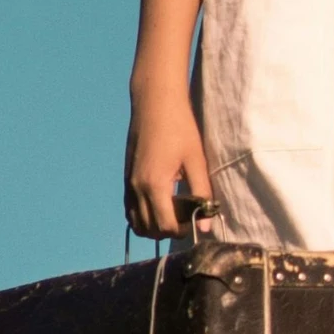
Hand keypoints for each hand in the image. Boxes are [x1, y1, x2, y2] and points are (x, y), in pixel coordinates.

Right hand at [123, 83, 214, 240]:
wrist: (155, 102)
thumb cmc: (180, 127)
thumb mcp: (197, 160)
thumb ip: (202, 193)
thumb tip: (207, 225)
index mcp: (155, 184)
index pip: (165, 226)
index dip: (183, 231)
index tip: (196, 222)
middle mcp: (137, 187)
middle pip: (149, 230)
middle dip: (169, 231)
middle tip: (187, 219)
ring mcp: (128, 183)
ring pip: (135, 223)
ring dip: (154, 226)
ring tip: (174, 213)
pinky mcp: (126, 178)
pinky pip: (130, 209)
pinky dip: (143, 216)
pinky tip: (161, 204)